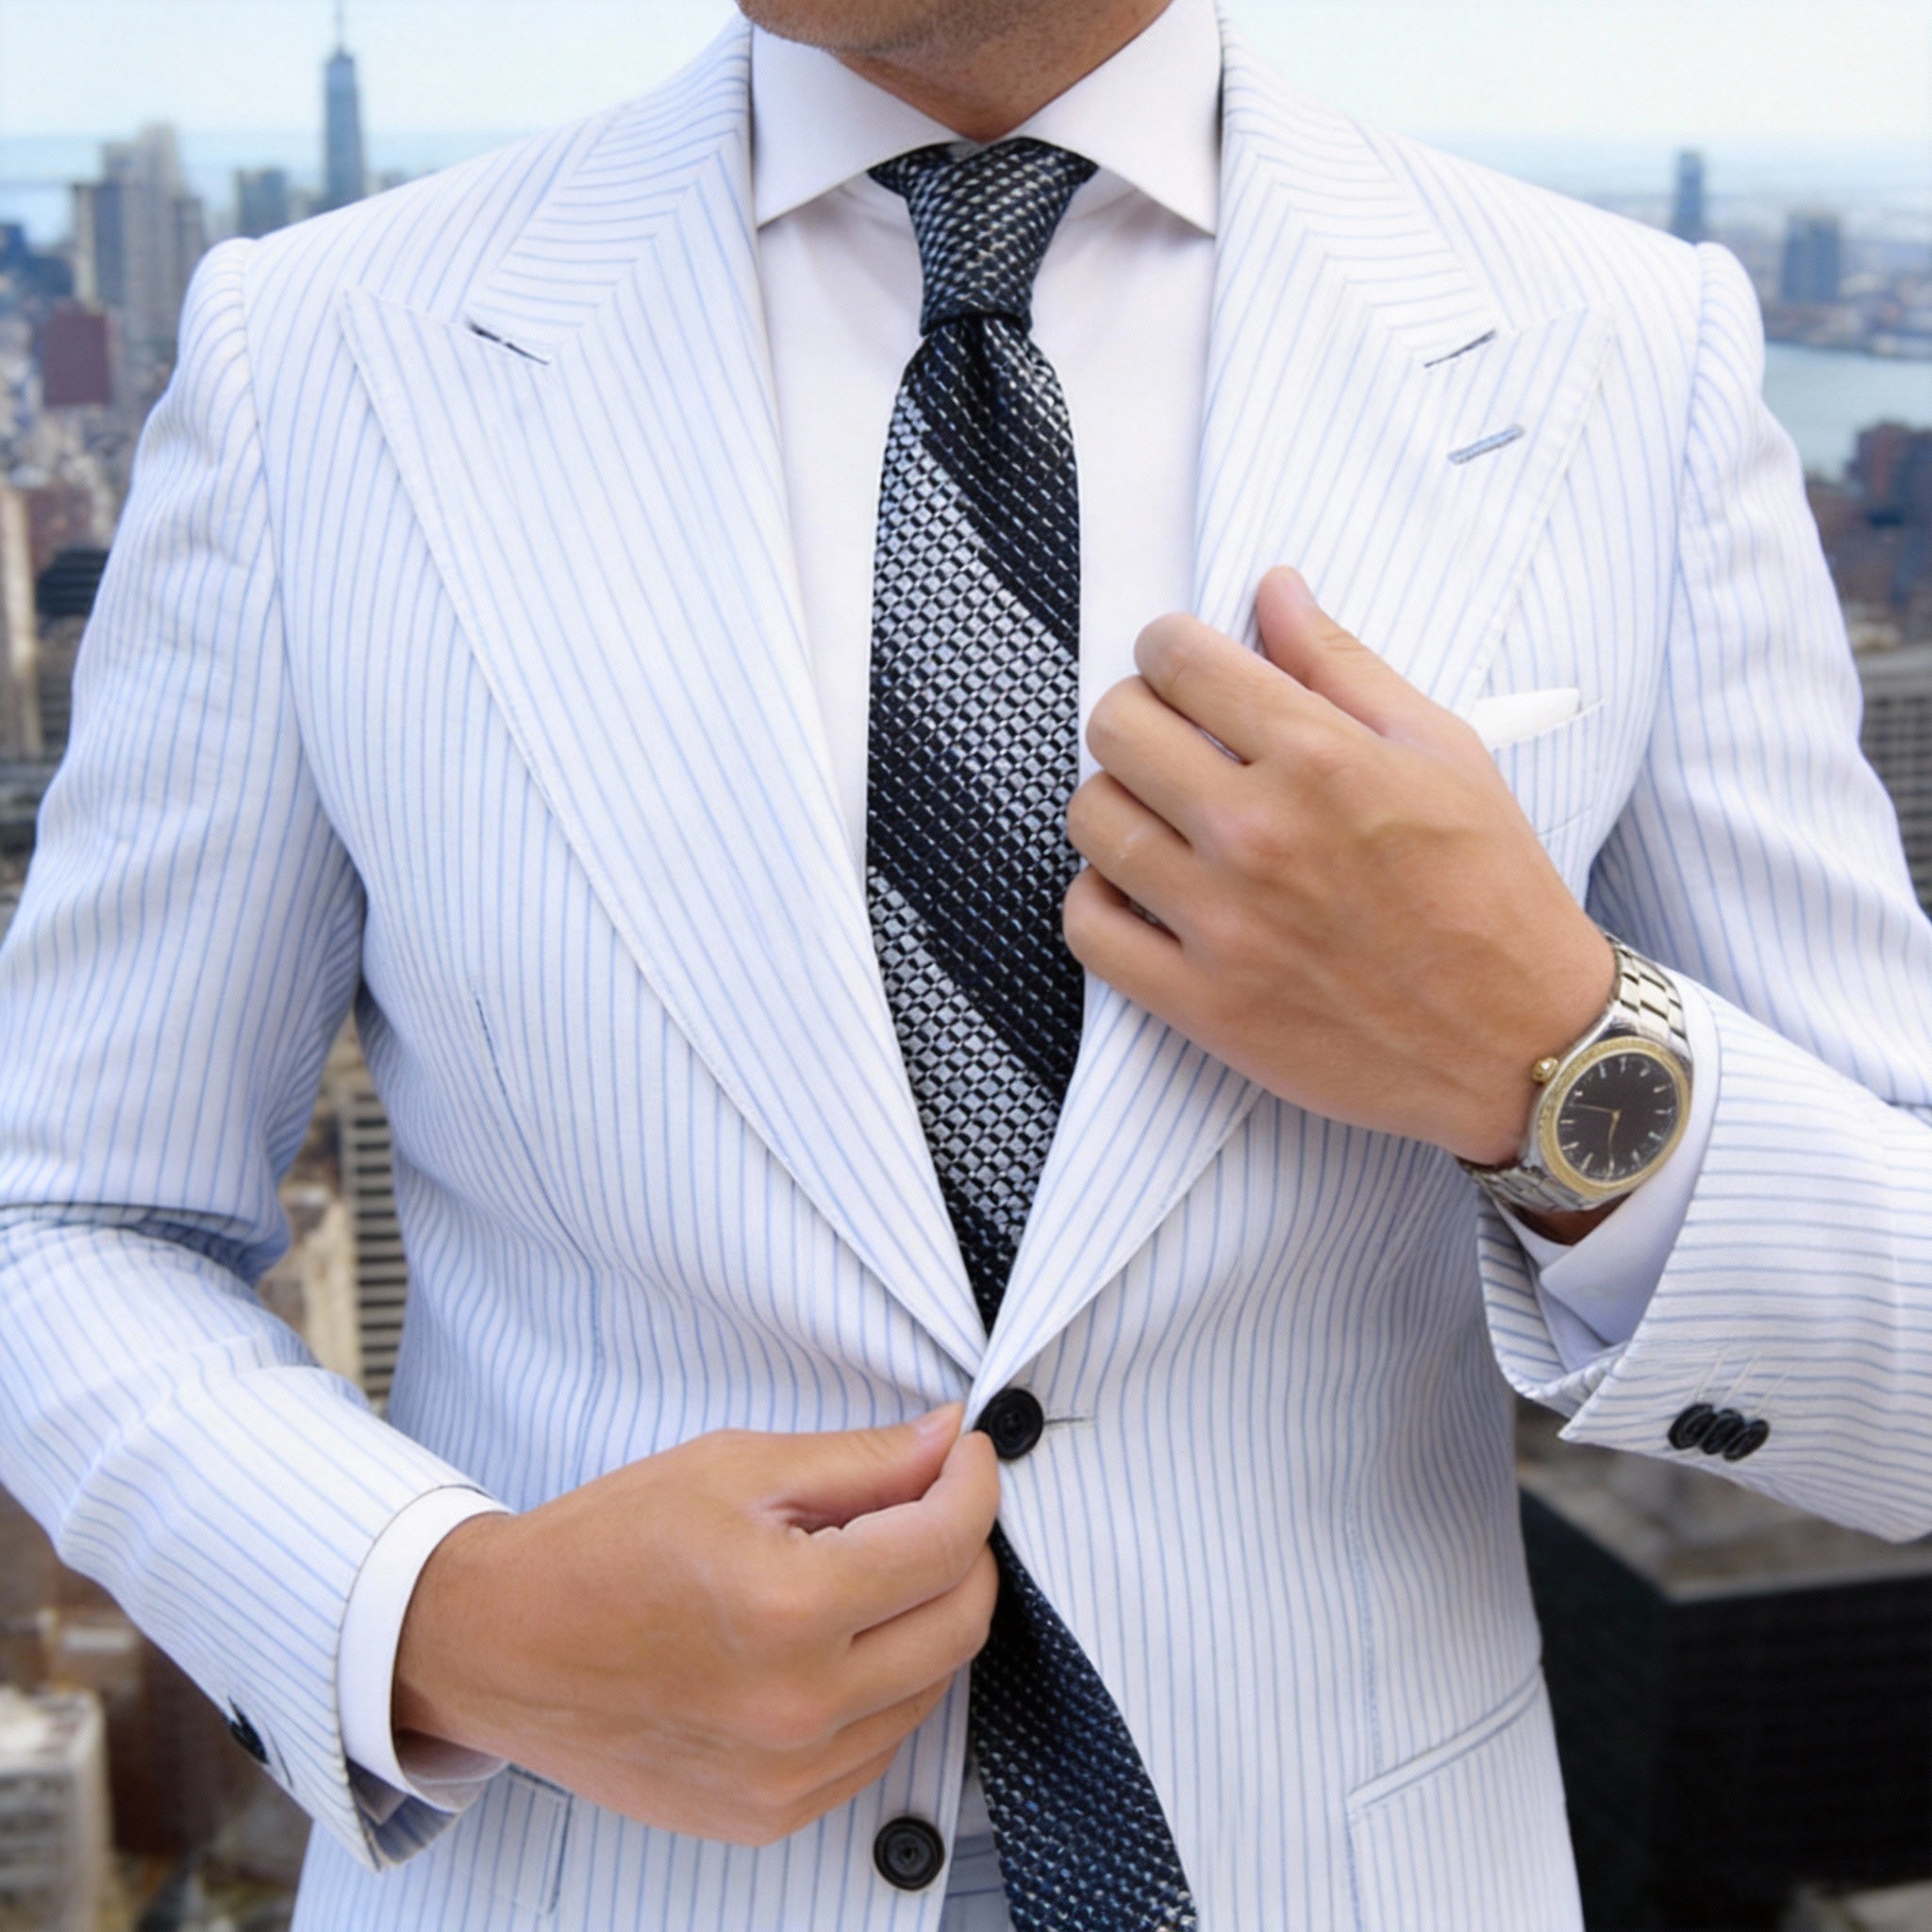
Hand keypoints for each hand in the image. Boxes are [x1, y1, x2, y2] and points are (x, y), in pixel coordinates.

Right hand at [392, 1407, 999, 1845]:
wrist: (501, 1646)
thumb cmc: (604, 1545)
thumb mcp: (733, 1468)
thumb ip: (859, 1461)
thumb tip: (949, 1441)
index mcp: (788, 1607)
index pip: (946, 1544)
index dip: (973, 1483)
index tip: (966, 1453)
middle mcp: (799, 1707)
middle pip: (961, 1623)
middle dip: (966, 1547)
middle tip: (933, 1500)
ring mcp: (787, 1777)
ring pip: (932, 1687)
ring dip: (928, 1616)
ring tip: (871, 1567)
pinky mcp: (770, 1815)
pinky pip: (879, 1745)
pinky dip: (885, 1683)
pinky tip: (838, 1637)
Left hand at [1064, 567, 1613, 1167]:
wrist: (1522, 1042)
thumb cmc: (1491, 892)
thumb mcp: (1441, 751)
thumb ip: (1342, 664)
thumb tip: (1274, 589)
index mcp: (1319, 758)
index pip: (1178, 660)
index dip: (1167, 647)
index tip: (1181, 665)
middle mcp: (1258, 833)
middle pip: (1115, 729)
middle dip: (1134, 714)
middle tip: (1169, 738)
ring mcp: (1222, 923)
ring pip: (1091, 819)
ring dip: (1114, 802)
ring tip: (1159, 816)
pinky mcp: (1201, 1003)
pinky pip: (1088, 927)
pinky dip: (1098, 898)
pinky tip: (1141, 890)